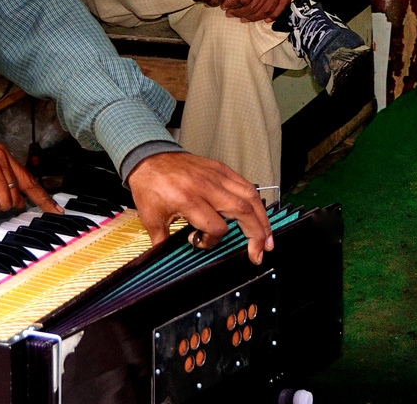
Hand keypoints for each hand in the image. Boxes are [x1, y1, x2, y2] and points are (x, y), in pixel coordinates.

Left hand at [128, 152, 273, 265]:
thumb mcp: (151, 219)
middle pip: (242, 210)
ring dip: (263, 219)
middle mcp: (206, 186)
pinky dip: (256, 201)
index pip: (216, 227)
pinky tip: (260, 214)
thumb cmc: (150, 186)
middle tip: (260, 253)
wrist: (148, 157)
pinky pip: (245, 184)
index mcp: (188, 199)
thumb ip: (164, 242)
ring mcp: (216, 175)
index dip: (212, 241)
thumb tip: (169, 260)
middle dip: (255, 235)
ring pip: (250, 196)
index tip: (200, 242)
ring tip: (268, 237)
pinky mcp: (221, 169)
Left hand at [224, 0, 292, 22]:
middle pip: (253, 8)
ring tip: (243, 18)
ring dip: (253, 18)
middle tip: (230, 13)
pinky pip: (281, 8)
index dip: (233, 5)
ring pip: (265, 11)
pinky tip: (266, 20)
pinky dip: (273, 16)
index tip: (225, 6)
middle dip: (239, 13)